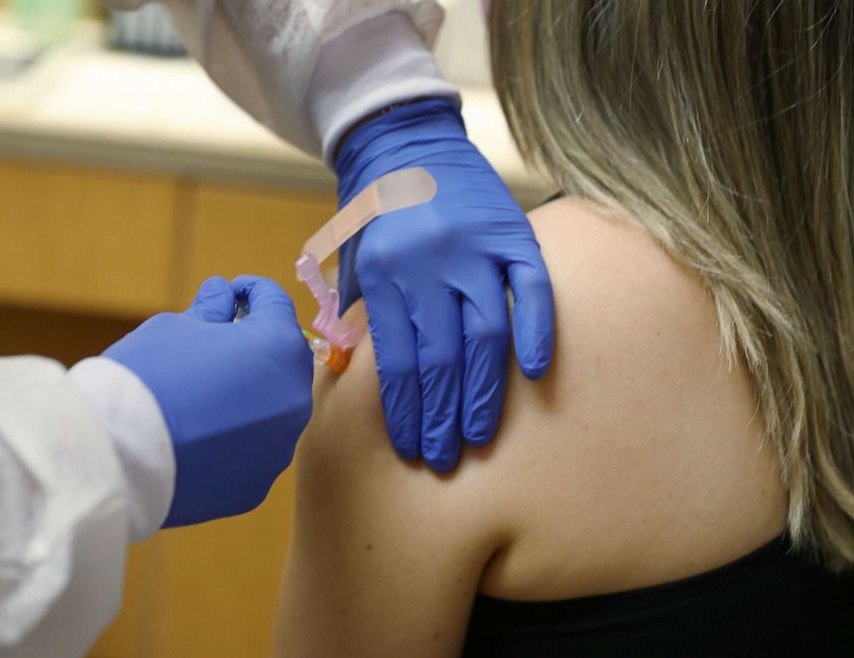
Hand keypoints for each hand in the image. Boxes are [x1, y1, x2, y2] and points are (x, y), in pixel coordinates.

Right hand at [104, 276, 312, 525]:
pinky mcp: (257, 485)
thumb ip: (211, 310)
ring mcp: (279, 447)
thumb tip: (223, 297)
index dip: (252, 292)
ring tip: (206, 394)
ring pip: (272, 412)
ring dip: (249, 396)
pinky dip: (235, 440)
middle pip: (282, 361)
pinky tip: (200, 436)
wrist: (116, 455)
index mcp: (279, 347)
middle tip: (220, 341)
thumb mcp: (176, 326)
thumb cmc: (147, 376)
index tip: (233, 293)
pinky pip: (252, 453)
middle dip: (256, 346)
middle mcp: (294, 399)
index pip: (276, 305)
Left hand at [334, 98, 553, 472]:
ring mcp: (473, 245)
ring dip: (484, 391)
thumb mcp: (353, 262)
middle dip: (442, 415)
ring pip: (484, 333)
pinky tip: (537, 371)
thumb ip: (359, 315)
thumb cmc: (375, 214)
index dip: (406, 410)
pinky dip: (537, 329)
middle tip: (446, 457)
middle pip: (440, 357)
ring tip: (480, 435)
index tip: (413, 447)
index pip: (396, 360)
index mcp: (383, 273)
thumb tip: (350, 374)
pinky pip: (533, 287)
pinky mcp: (512, 231)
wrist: (404, 141)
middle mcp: (427, 262)